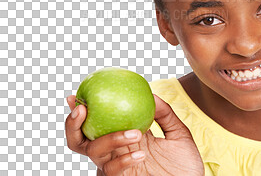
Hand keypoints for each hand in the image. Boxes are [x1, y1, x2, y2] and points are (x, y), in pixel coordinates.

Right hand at [65, 94, 203, 175]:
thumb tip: (152, 94)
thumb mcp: (179, 134)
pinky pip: (111, 170)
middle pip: (81, 140)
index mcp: (127, 137)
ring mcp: (117, 167)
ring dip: (110, 138)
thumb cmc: (185, 165)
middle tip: (82, 109)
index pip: (99, 122)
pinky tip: (141, 154)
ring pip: (94, 152)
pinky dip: (123, 159)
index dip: (82, 111)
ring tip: (135, 133)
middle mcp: (117, 152)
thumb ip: (165, 115)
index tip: (75, 95)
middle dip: (73, 125)